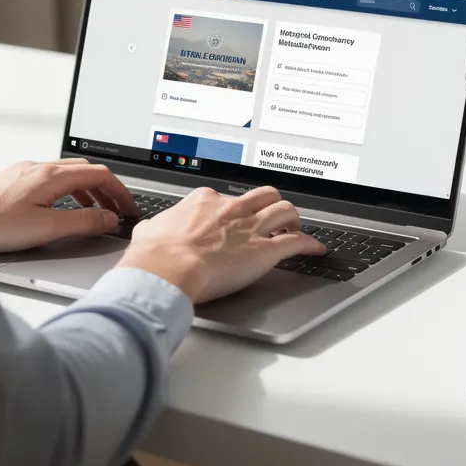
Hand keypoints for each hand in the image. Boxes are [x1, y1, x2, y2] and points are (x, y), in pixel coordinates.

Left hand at [0, 159, 137, 252]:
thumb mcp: (47, 228)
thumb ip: (83, 222)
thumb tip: (109, 218)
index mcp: (51, 176)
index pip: (100, 174)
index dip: (120, 191)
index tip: (129, 207)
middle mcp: (39, 167)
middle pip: (86, 170)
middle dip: (106, 189)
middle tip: (116, 209)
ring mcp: (24, 171)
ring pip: (67, 174)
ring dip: (87, 190)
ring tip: (94, 210)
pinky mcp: (13, 179)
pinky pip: (50, 179)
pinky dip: (67, 191)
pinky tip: (61, 207)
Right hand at [116, 186, 324, 303]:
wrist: (167, 268)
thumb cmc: (157, 254)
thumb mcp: (150, 230)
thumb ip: (156, 227)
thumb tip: (150, 229)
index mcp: (205, 201)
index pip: (228, 197)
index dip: (236, 208)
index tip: (237, 217)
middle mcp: (232, 209)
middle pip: (264, 196)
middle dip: (271, 205)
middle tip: (272, 218)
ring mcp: (251, 227)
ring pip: (285, 211)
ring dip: (292, 220)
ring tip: (295, 228)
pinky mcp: (265, 250)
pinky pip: (297, 241)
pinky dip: (310, 244)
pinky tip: (316, 249)